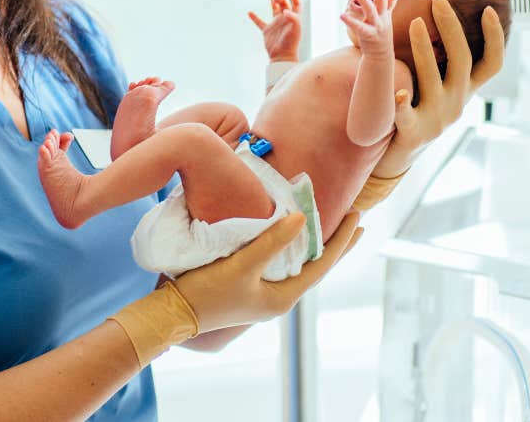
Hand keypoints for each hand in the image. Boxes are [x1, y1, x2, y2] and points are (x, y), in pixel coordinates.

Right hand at [173, 211, 362, 332]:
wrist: (172, 313)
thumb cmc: (207, 293)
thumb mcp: (241, 265)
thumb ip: (272, 242)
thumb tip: (302, 219)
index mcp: (283, 297)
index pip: (322, 264)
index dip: (341, 240)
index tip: (357, 216)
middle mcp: (278, 297)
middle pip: (316, 265)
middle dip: (336, 243)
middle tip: (357, 220)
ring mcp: (264, 293)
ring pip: (300, 264)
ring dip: (315, 244)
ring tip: (330, 225)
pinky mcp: (249, 287)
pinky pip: (281, 263)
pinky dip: (292, 247)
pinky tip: (290, 236)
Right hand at [248, 0, 301, 61]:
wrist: (282, 56)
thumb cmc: (291, 43)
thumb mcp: (296, 29)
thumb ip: (293, 17)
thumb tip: (285, 10)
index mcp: (294, 18)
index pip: (297, 3)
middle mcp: (285, 19)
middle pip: (284, 4)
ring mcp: (276, 24)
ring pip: (274, 9)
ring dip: (272, 0)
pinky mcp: (267, 31)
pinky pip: (260, 22)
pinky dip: (254, 18)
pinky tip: (250, 13)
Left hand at [339, 0, 398, 57]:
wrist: (380, 57)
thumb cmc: (376, 34)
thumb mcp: (379, 19)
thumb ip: (372, 7)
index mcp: (386, 13)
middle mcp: (383, 18)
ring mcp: (377, 27)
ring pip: (372, 10)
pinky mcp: (368, 36)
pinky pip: (360, 27)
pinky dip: (350, 20)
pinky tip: (342, 15)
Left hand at [388, 0, 504, 158]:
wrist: (401, 152)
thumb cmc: (420, 109)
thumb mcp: (441, 86)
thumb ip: (446, 61)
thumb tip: (446, 17)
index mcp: (466, 90)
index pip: (492, 64)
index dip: (495, 38)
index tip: (489, 10)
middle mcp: (457, 103)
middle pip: (462, 62)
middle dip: (452, 29)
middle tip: (438, 0)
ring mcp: (437, 118)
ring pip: (434, 80)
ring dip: (425, 49)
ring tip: (415, 22)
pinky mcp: (414, 132)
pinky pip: (408, 116)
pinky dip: (403, 105)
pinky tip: (397, 93)